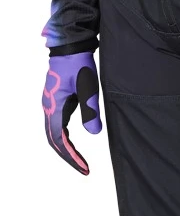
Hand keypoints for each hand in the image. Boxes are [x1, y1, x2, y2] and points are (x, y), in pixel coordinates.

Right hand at [42, 52, 101, 174]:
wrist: (70, 46)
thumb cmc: (78, 64)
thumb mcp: (88, 87)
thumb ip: (91, 110)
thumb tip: (94, 134)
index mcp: (54, 107)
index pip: (59, 139)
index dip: (71, 156)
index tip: (84, 167)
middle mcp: (49, 108)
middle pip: (54, 140)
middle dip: (68, 156)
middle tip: (84, 169)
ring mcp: (51, 105)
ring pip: (55, 134)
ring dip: (66, 149)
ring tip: (80, 161)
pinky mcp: (57, 102)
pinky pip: (58, 126)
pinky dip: (65, 138)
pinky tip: (74, 144)